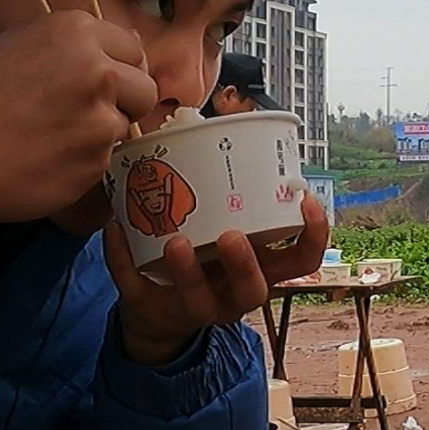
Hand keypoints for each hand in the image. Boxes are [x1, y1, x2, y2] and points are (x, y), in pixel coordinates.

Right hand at [0, 11, 155, 242]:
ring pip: (128, 123)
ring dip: (103, 132)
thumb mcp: (19, 47)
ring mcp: (100, 113)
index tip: (103, 83)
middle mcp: (95, 67)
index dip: (121, 68)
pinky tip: (51, 158)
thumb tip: (130, 44)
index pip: (132, 47)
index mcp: (74, 31)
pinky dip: (87, 159)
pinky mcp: (99, 155)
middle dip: (126, 102)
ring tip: (57, 135)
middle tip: (86, 113)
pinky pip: (108, 155)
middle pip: (145, 86)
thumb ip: (73, 44)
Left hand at [105, 193, 327, 365]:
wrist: (158, 312)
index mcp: (261, 269)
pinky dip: (124, 259)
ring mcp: (195, 306)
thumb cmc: (204, 257)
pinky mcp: (152, 310)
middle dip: (245, 265)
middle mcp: (235, 293)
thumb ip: (231, 192)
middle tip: (231, 235)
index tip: (304, 200)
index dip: (313, 235)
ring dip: (189, 272)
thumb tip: (222, 117)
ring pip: (199, 301)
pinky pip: (136, 288)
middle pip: (255, 290)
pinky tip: (115, 228)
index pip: (303, 260)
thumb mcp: (226, 228)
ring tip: (176, 241)